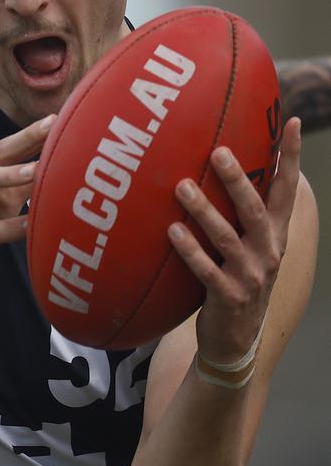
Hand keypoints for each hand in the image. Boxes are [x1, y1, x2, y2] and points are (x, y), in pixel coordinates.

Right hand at [0, 114, 54, 295]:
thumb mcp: (5, 198)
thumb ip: (28, 181)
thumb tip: (63, 161)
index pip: (11, 145)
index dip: (35, 130)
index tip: (61, 115)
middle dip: (22, 138)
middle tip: (51, 127)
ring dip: (6, 174)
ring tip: (35, 171)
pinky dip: (8, 228)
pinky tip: (31, 226)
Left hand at [167, 118, 300, 363]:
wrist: (236, 342)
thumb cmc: (237, 282)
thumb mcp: (251, 249)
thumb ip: (244, 215)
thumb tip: (225, 167)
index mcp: (276, 236)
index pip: (287, 191)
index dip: (291, 158)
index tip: (293, 123)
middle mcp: (268, 253)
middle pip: (256, 209)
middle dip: (239, 180)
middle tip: (218, 151)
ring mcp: (250, 277)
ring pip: (227, 238)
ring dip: (203, 211)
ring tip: (181, 187)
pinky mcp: (228, 297)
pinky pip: (206, 270)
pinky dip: (189, 251)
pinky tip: (171, 232)